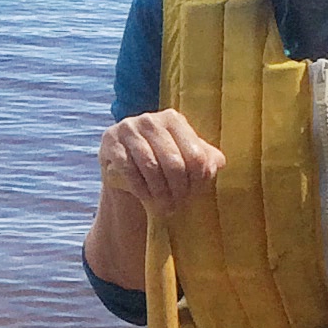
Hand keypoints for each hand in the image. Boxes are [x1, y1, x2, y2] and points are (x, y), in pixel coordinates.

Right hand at [98, 111, 227, 218]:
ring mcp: (128, 129)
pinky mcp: (110, 142)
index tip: (194, 195)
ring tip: (165, 207)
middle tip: (178, 205)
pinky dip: (141, 189)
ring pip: (151, 167)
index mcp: (173, 119)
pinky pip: (129, 170)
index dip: (198, 180)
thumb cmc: (160, 165)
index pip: (195, 154)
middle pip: (174, 162)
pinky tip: (147, 199)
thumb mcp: (186, 160)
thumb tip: (218, 163)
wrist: (122, 170)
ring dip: (160, 193)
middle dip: (178, 190)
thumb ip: (206, 159)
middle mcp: (150, 119)